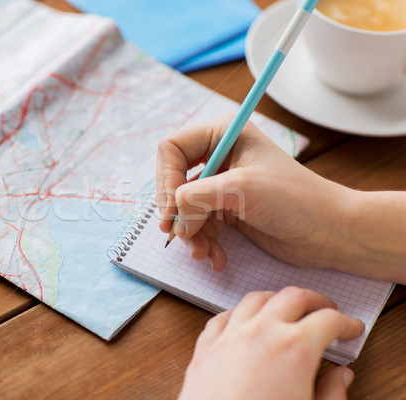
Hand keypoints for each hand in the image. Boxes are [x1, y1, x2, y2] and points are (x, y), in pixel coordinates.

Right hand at [156, 114, 353, 271]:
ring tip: (203, 253)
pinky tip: (217, 258)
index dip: (165, 179)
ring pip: (184, 208)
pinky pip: (199, 225)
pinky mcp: (227, 210)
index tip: (170, 210)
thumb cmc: (294, 199)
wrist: (330, 232)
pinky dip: (204, 243)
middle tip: (180, 236)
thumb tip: (172, 218)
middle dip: (177, 212)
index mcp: (222, 134)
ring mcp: (222, 184)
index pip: (171, 149)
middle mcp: (219, 156)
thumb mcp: (239, 189)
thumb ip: (194, 197)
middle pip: (172, 180)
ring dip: (190, 234)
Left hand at [178, 287, 364, 399]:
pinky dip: (240, 312)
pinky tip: (245, 320)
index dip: (346, 323)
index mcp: (294, 348)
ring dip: (276, 299)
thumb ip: (332, 394)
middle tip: (326, 309)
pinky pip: (223, 317)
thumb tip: (341, 377)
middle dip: (314, 300)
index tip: (351, 328)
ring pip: (255, 299)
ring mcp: (230, 336)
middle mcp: (261, 332)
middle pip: (293, 297)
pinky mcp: (206, 347)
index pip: (328, 320)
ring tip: (287, 308)